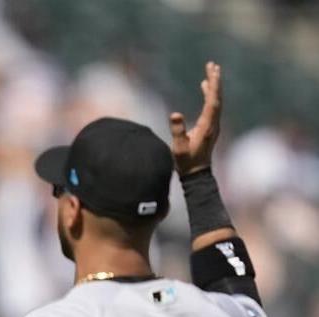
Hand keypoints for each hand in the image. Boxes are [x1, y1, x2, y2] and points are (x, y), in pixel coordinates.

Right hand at [170, 61, 221, 176]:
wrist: (196, 174)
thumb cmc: (186, 162)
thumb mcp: (179, 148)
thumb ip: (178, 131)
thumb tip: (175, 114)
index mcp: (208, 126)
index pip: (212, 101)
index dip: (213, 85)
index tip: (212, 71)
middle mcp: (213, 123)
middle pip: (217, 97)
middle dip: (215, 81)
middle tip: (213, 65)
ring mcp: (213, 125)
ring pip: (216, 100)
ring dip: (214, 85)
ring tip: (211, 71)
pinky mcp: (210, 126)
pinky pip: (212, 105)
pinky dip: (210, 94)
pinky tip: (204, 87)